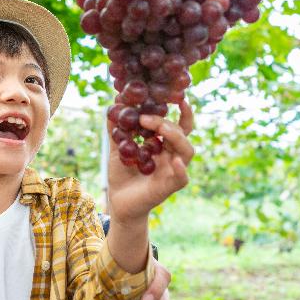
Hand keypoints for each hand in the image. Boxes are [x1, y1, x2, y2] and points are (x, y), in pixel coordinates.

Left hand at [106, 102, 193, 225]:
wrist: (118, 202)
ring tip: (160, 130)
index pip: (179, 126)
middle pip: (181, 134)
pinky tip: (173, 160)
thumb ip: (117, 130)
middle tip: (145, 117)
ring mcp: (173, 170)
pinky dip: (180, 168)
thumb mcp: (117, 149)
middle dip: (165, 122)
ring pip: (187, 151)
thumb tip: (113, 104)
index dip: (183, 113)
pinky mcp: (170, 186)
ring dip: (175, 137)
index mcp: (163, 145)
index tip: (179, 97)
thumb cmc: (121, 175)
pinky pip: (182, 177)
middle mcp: (172, 156)